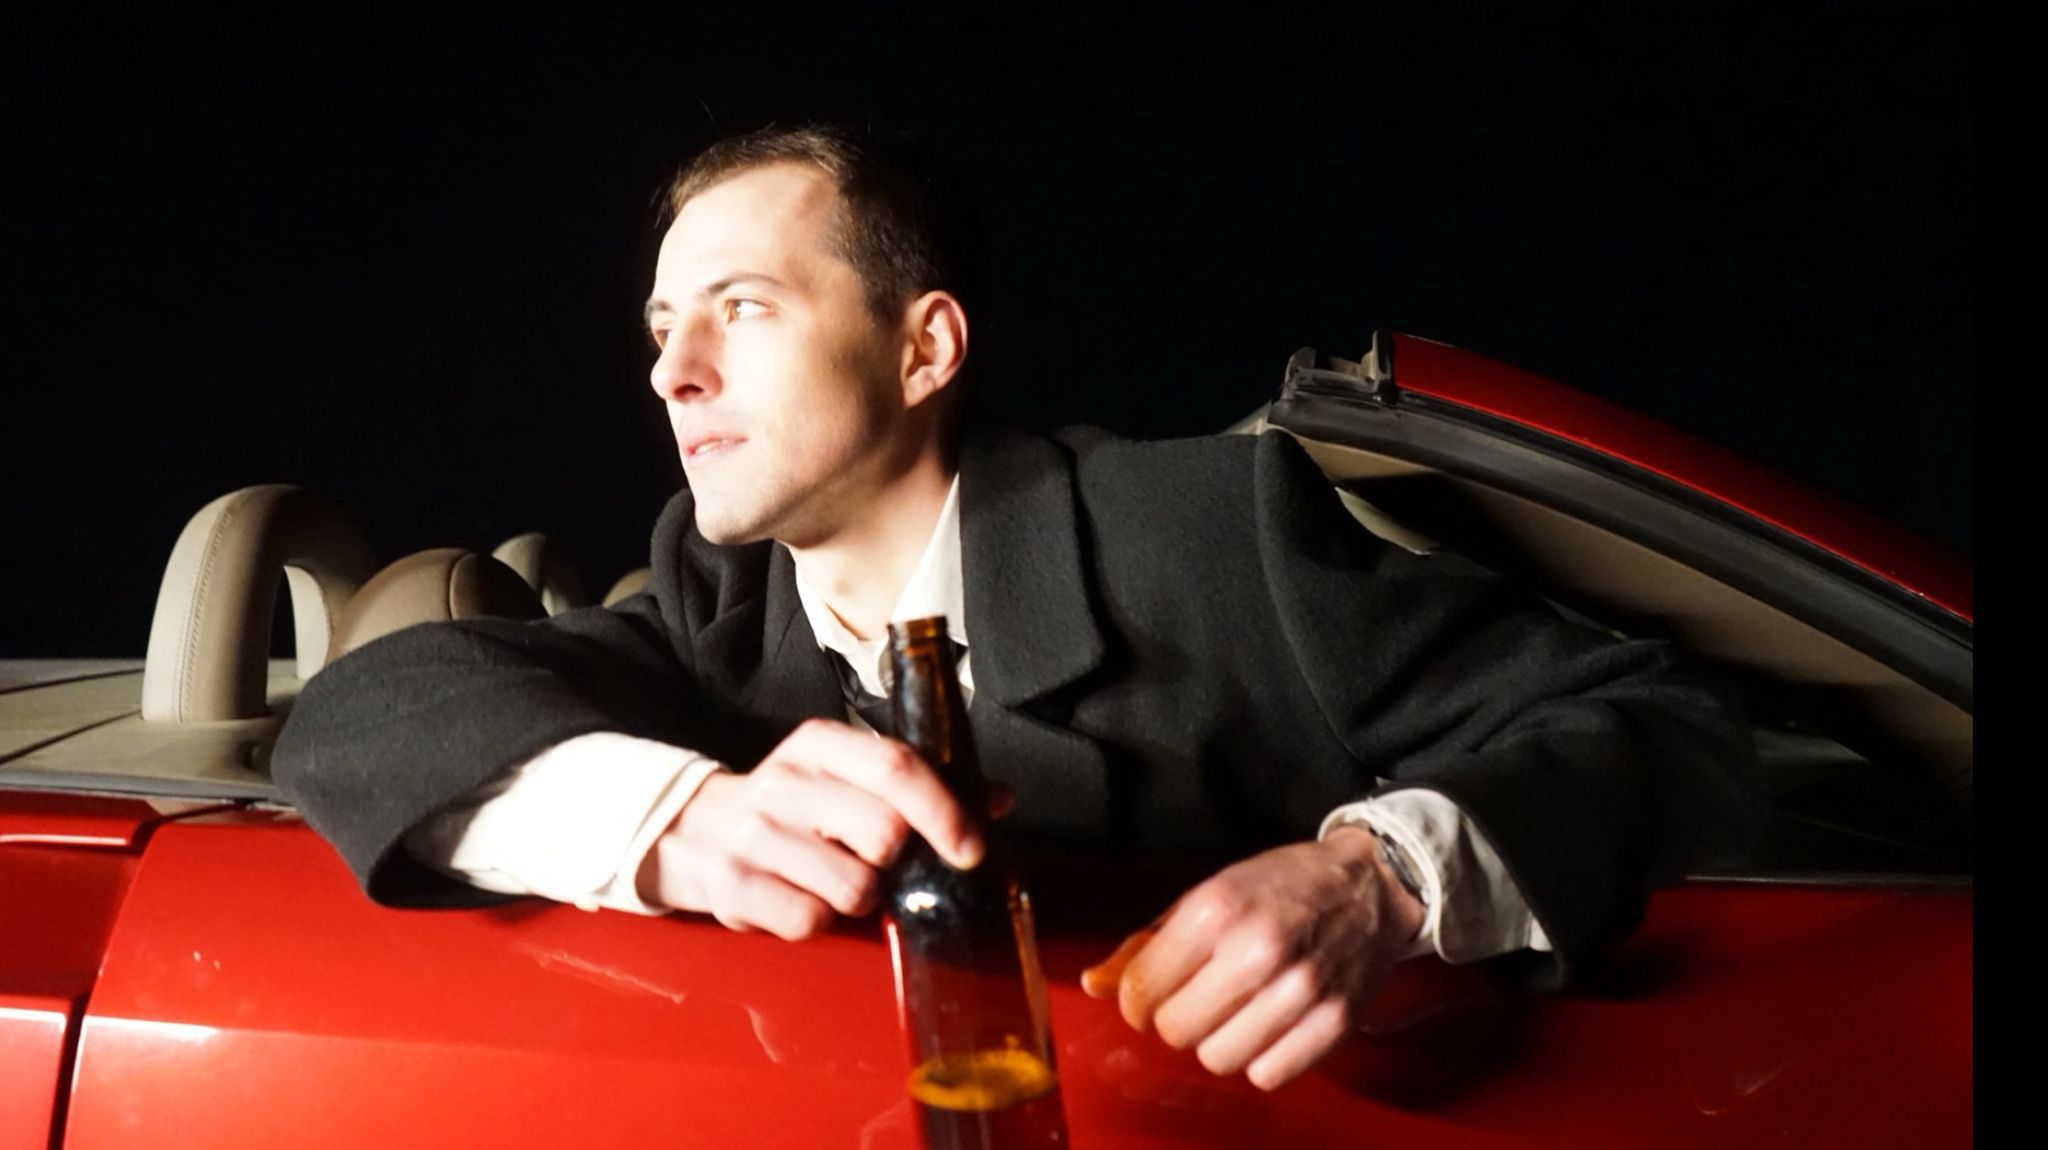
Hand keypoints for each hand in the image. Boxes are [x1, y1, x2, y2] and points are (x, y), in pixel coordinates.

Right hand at [641, 718, 984, 939]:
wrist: (694, 833)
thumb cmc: (793, 809)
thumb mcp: (846, 778)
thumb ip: (920, 785)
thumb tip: (996, 798)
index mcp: (820, 744)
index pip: (898, 767)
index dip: (944, 811)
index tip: (969, 848)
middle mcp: (784, 781)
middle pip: (885, 833)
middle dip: (894, 861)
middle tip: (874, 861)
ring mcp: (755, 836)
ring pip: (854, 887)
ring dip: (859, 896)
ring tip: (833, 879)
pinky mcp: (736, 888)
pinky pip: (811, 922)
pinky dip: (818, 921)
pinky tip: (800, 897)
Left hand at [1080, 827, 1425, 1089]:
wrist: (1368, 885)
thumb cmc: (1283, 886)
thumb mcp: (1208, 893)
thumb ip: (1145, 943)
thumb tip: (1095, 984)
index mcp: (1217, 909)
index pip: (1143, 990)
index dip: (1137, 1000)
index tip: (1149, 995)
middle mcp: (1258, 949)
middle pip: (1176, 1030)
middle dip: (1175, 1019)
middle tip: (1197, 997)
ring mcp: (1301, 989)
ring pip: (1218, 1058)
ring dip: (1217, 1041)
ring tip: (1235, 1010)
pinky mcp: (1333, 1022)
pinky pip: (1267, 1075)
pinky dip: (1260, 1058)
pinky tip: (1267, 1025)